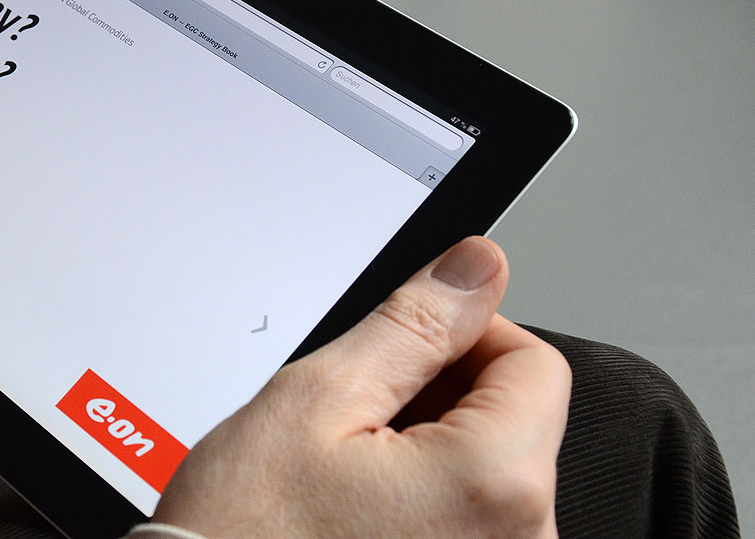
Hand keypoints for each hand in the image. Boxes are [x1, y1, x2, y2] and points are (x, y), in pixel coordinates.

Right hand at [151, 237, 570, 538]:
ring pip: (490, 468)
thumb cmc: (247, 538)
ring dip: (428, 447)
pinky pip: (473, 517)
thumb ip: (413, 326)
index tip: (404, 348)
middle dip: (439, 396)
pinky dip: (426, 495)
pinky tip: (361, 508)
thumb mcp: (317, 399)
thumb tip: (477, 270)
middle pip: (516, 417)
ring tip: (348, 471)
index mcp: (496, 485)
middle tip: (354, 419)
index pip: (536, 362)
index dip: (462, 335)